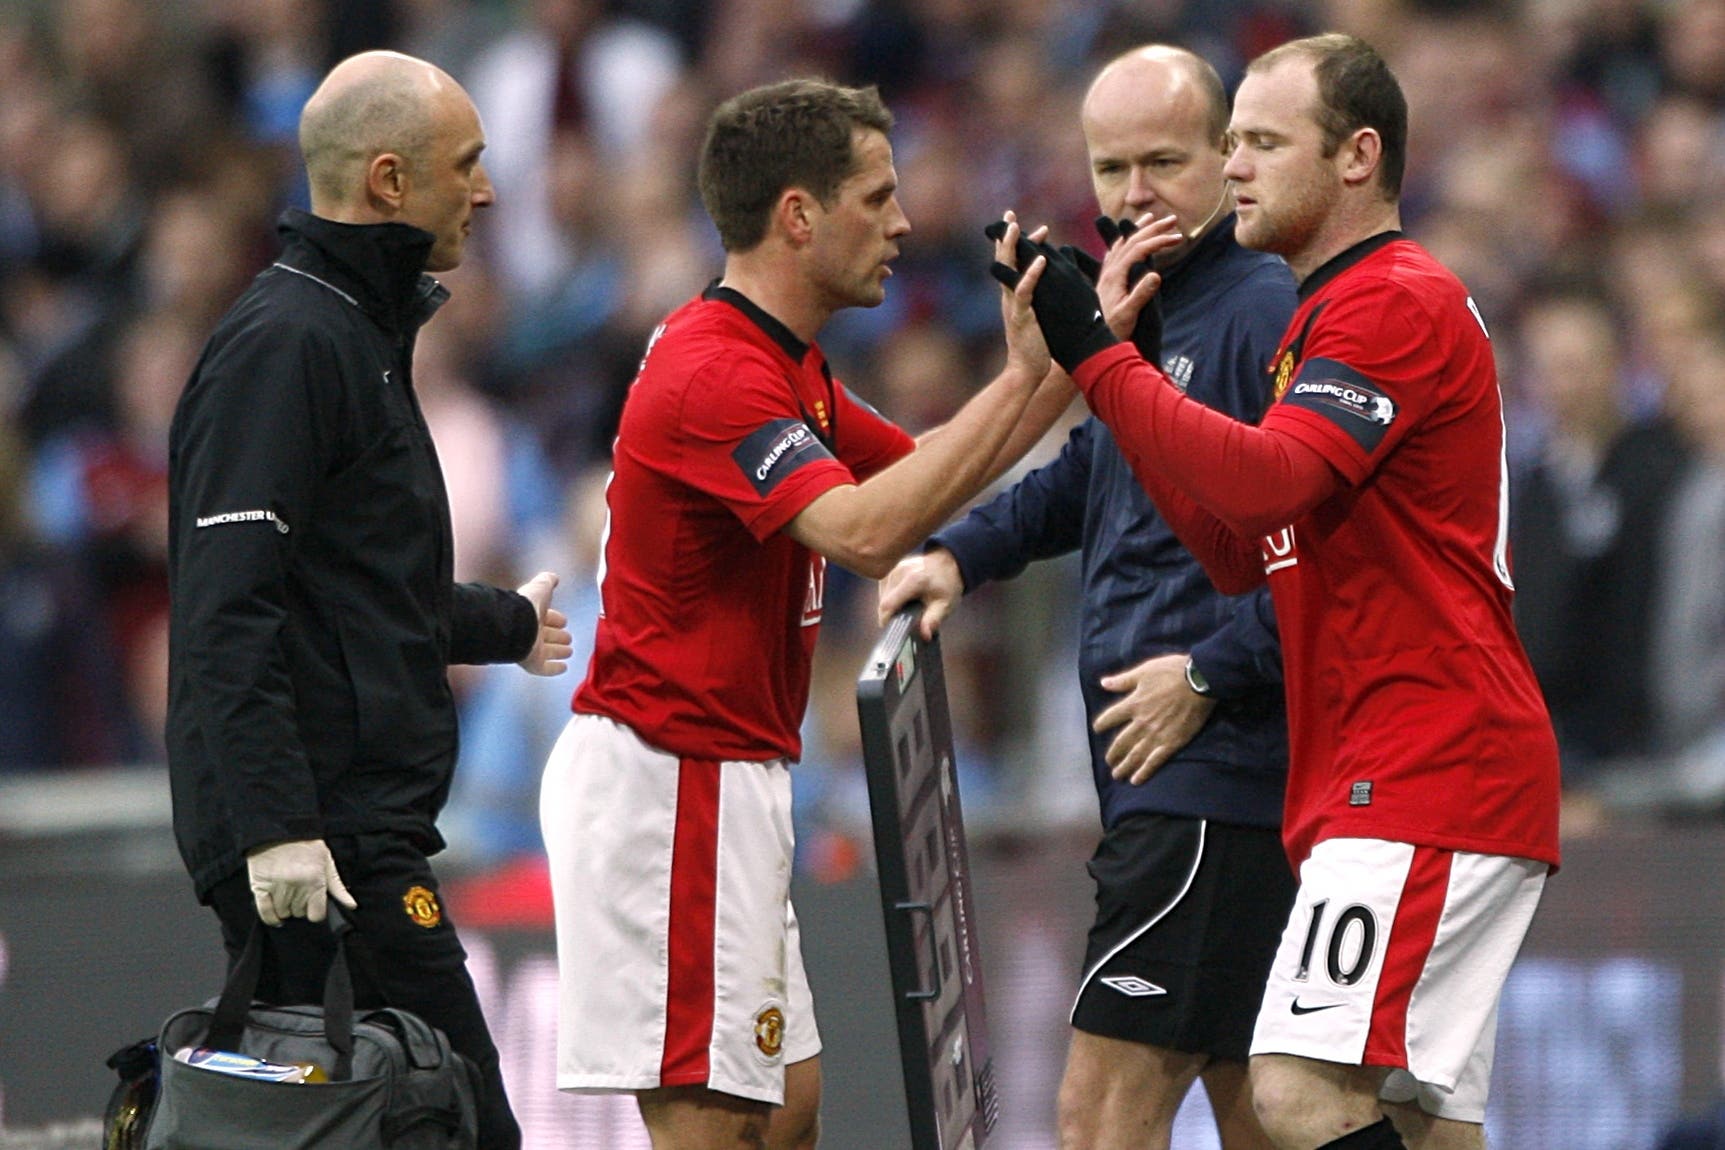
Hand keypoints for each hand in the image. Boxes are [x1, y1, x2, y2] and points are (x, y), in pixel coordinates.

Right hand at [245, 838, 356, 925]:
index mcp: (315, 880)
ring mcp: (277, 887)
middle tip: (299, 891)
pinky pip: (265, 912)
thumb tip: (351, 905)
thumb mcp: (327, 861)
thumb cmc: (307, 845)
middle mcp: (296, 886)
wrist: (280, 829)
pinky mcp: (259, 886)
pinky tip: (275, 914)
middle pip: (299, 913)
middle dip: (301, 906)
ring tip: (287, 894)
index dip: (316, 911)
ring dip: (286, 908)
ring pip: (284, 913)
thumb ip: (338, 886)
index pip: (316, 915)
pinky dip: (271, 917)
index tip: (313, 905)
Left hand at [516, 570, 572, 675]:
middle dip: (558, 636)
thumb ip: (547, 581)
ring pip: (548, 651)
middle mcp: (532, 632)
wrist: (513, 624)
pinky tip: (564, 668)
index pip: (547, 618)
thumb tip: (554, 577)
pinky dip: (555, 669)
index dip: (556, 619)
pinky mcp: (533, 663)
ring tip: (569, 651)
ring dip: (558, 651)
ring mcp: (532, 649)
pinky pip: (546, 668)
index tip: (564, 622)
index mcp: (533, 615)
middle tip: (568, 638)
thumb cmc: (527, 605)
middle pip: (547, 635)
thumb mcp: (540, 587)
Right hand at [878, 549, 963, 639]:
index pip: (887, 605)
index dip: (886, 620)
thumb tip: (925, 635)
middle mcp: (899, 572)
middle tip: (906, 621)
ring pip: (882, 596)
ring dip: (891, 607)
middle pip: (883, 602)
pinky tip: (904, 599)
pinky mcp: (890, 570)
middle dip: (891, 615)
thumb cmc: (947, 584)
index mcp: (913, 580)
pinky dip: (891, 598)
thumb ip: (933, 620)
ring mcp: (893, 569)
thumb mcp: (945, 605)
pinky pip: (884, 590)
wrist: (947, 563)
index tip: (891, 630)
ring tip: (907, 608)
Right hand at [986, 212, 1052, 380]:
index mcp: (1013, 295)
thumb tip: (1048, 286)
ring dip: (1013, 248)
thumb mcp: (1037, 316)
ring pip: (1009, 271)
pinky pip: (1024, 291)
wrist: (1026, 371)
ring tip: (1017, 227)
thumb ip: (1039, 299)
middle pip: (1004, 260)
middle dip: (1007, 236)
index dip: (1011, 242)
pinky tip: (1040, 260)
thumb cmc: (1036, 346)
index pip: (1010, 263)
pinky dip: (1031, 274)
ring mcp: (1013, 306)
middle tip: (1009, 215)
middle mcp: (1008, 297)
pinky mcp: (1021, 317)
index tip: (1015, 221)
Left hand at [1093, 652, 1216, 784]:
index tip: (1098, 729)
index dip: (1102, 724)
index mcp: (1133, 703)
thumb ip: (1123, 680)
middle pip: (1121, 742)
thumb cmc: (1173, 671)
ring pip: (1135, 755)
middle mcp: (1141, 722)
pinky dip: (1144, 772)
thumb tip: (1103, 683)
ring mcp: (1156, 734)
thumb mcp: (1144, 671)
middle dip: (1113, 754)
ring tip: (1117, 775)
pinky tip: (1136, 780)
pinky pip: (1154, 761)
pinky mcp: (1172, 742)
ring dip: (1124, 767)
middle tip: (1109, 762)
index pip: (1110, 717)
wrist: (1200, 681)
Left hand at [1095, 215, 1182, 364]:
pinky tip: (1124, 241)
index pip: (1139, 249)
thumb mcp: (1128, 315)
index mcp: (1114, 276)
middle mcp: (1108, 272)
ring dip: (1138, 231)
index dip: (1159, 241)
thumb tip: (1156, 274)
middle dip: (1153, 228)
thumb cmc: (1111, 332)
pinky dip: (1124, 244)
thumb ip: (1141, 295)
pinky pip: (1114, 255)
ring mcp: (1106, 277)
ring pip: (1122, 245)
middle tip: (1173, 219)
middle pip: (1131, 242)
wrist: (1089, 344)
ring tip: (1150, 218)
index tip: (1179, 238)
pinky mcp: (1105, 284)